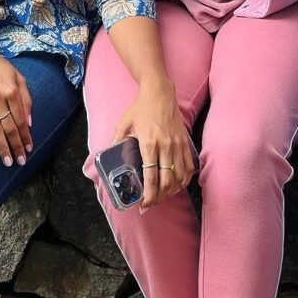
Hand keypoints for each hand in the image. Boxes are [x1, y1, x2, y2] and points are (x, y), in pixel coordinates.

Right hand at [0, 46, 32, 165]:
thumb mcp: (18, 77)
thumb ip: (26, 98)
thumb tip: (29, 122)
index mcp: (12, 90)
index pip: (21, 119)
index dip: (25, 135)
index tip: (29, 148)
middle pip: (9, 128)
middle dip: (16, 146)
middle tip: (20, 161)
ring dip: (2, 147)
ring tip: (7, 161)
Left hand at [111, 81, 194, 207]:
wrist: (160, 92)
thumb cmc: (140, 108)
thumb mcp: (123, 123)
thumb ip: (116, 141)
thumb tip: (108, 157)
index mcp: (149, 143)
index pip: (151, 176)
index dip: (149, 195)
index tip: (144, 205)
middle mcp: (166, 146)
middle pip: (167, 181)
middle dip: (159, 197)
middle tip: (151, 204)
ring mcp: (177, 144)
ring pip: (180, 176)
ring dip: (172, 191)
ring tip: (163, 196)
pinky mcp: (185, 141)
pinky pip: (189, 166)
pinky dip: (184, 179)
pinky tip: (177, 185)